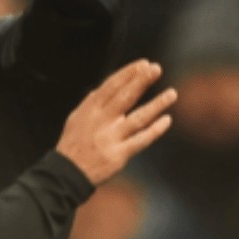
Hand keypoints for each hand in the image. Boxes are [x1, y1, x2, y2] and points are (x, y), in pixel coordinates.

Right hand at [54, 60, 175, 185]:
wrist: (66, 175)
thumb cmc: (73, 145)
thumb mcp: (76, 119)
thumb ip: (90, 103)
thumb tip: (104, 88)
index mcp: (90, 110)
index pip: (111, 86)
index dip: (128, 74)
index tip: (143, 64)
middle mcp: (101, 121)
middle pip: (125, 97)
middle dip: (141, 81)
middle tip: (156, 69)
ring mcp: (111, 138)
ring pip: (138, 118)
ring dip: (157, 105)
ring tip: (172, 93)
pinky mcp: (119, 155)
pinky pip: (141, 140)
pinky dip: (155, 130)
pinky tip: (167, 120)